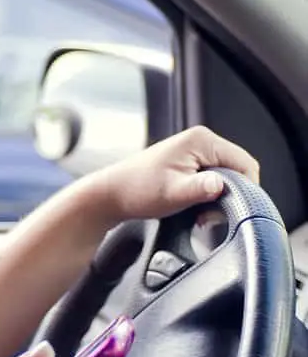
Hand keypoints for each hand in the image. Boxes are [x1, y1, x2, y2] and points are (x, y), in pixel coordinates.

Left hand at [88, 126, 259, 223]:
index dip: (245, 189)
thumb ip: (200, 189)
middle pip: (238, 170)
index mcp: (201, 140)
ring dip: (218, 198)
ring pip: (226, 177)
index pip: (246, 163)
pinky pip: (211, 179)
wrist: (110, 195)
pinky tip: (193, 208)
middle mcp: (200, 140)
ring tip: (199, 213)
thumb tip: (222, 185)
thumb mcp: (173, 193)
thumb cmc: (137, 191)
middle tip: (209, 215)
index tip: (229, 209)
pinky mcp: (188, 162)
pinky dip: (207, 195)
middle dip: (231, 195)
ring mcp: (194, 151)